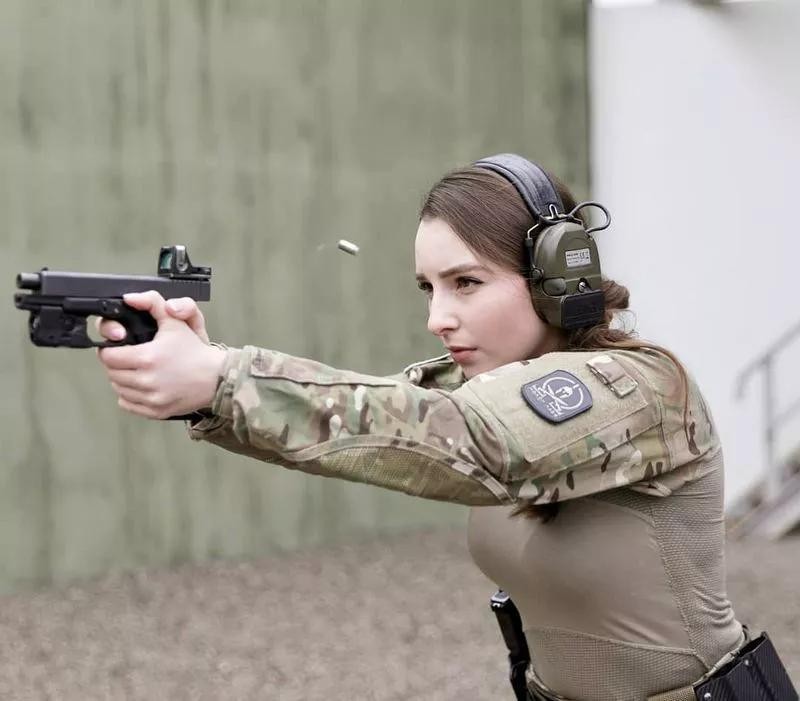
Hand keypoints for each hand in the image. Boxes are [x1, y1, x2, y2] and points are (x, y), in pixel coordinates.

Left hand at [97, 292, 225, 418]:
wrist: (216, 377)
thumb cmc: (195, 351)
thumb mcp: (175, 321)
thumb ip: (152, 303)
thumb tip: (130, 299)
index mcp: (147, 357)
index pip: (108, 356)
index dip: (111, 349)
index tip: (120, 347)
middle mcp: (147, 380)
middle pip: (111, 373)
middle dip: (117, 364)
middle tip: (130, 358)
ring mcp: (151, 398)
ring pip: (118, 389)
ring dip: (123, 380)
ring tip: (138, 370)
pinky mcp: (156, 411)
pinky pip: (128, 404)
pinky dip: (130, 396)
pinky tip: (144, 385)